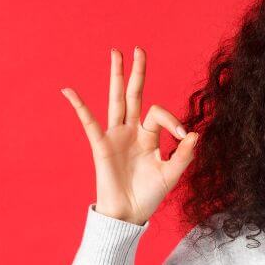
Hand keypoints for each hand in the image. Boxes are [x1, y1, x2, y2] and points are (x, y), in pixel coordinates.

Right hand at [60, 47, 199, 225]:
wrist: (129, 214)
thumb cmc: (149, 195)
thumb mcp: (171, 174)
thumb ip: (183, 154)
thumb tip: (195, 133)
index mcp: (149, 137)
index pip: (159, 114)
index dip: (172, 119)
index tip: (182, 135)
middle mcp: (132, 131)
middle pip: (134, 95)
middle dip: (137, 73)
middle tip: (138, 49)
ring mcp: (115, 136)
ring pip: (115, 100)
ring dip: (115, 76)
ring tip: (116, 53)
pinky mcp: (101, 146)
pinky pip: (89, 123)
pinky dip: (79, 107)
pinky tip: (69, 91)